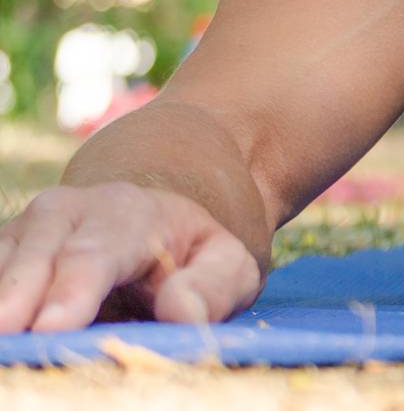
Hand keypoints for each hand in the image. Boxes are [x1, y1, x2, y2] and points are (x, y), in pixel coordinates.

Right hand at [0, 183, 260, 332]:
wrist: (153, 222)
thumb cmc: (188, 253)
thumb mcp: (225, 263)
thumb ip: (213, 286)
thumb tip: (184, 313)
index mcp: (126, 214)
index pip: (96, 254)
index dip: (73, 290)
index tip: (54, 326)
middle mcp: (65, 214)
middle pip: (36, 258)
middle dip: (17, 298)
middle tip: (10, 340)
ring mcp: (25, 233)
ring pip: (0, 266)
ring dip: (1, 301)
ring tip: (5, 345)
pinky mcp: (1, 255)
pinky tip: (6, 338)